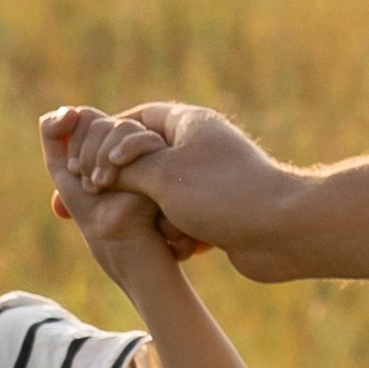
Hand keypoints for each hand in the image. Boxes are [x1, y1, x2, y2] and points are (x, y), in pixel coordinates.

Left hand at [38, 110, 174, 279]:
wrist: (117, 239)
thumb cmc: (91, 211)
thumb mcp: (63, 169)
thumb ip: (53, 134)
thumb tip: (69, 108)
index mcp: (103, 141)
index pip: (84, 117)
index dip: (72, 141)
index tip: (73, 171)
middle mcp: (125, 141)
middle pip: (98, 120)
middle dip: (84, 152)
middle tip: (88, 184)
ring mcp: (144, 147)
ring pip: (117, 126)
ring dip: (99, 157)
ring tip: (100, 186)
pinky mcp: (163, 156)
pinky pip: (139, 137)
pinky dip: (120, 154)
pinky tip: (113, 178)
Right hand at [41, 99, 298, 270]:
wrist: (284, 230)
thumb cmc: (224, 193)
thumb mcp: (161, 174)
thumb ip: (122, 166)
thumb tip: (100, 165)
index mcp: (186, 122)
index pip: (131, 120)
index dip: (102, 142)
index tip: (84, 167)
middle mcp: (197, 147)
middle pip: (141, 161)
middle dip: (127, 187)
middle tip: (103, 202)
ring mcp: (207, 180)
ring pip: (157, 197)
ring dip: (155, 218)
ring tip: (165, 230)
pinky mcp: (216, 211)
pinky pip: (180, 221)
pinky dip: (178, 235)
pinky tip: (185, 248)